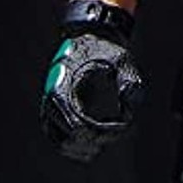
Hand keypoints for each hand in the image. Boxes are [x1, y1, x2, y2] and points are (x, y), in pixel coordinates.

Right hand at [40, 34, 143, 162]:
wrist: (89, 34)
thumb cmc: (103, 46)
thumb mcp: (121, 61)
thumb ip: (129, 83)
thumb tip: (131, 106)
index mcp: (66, 87)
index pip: (79, 124)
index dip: (100, 131)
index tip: (118, 128)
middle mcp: (54, 96)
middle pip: (66, 136)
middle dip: (90, 142)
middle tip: (109, 139)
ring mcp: (51, 100)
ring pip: (57, 137)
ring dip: (77, 146)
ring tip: (96, 149)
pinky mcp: (54, 103)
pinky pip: (55, 130)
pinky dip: (68, 140)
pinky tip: (85, 144)